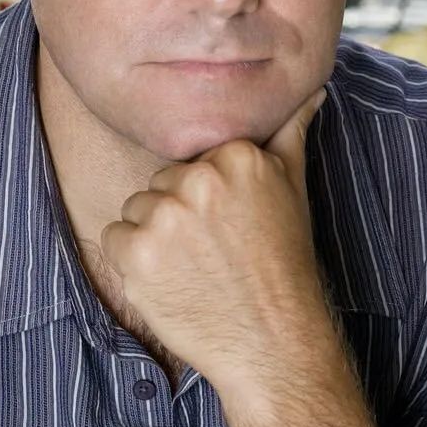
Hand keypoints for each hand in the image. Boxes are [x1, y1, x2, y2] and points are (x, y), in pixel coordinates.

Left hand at [100, 88, 330, 395]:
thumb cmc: (283, 262)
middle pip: (161, 183)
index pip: (193, 159)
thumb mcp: (293, 186)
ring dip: (154, 238)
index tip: (231, 225)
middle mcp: (198, 179)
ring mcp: (165, 217)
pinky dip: (134, 263)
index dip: (207, 196)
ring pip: (135, 209)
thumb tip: (312, 87)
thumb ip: (291, 129)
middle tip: (215, 250)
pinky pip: (115, 238)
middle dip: (179, 215)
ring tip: (195, 267)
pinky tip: (172, 281)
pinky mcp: (136, 254)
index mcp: (235, 154)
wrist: (273, 340)